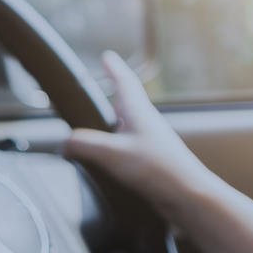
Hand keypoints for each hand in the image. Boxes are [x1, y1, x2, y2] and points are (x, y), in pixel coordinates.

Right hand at [64, 52, 214, 220]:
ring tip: (100, 120)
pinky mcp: (151, 162)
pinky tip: (109, 157)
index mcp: (138, 112)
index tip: (107, 56)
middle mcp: (146, 123)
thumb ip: (83, 144)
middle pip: (128, 100)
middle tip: (105, 82)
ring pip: (129, 123)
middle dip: (116, 89)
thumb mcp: (111, 153)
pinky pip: (130, 145)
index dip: (114, 68)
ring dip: (115, 118)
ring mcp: (150, 142)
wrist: (188, 196)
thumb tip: (64, 142)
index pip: (124, 82)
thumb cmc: (157, 169)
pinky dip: (117, 143)